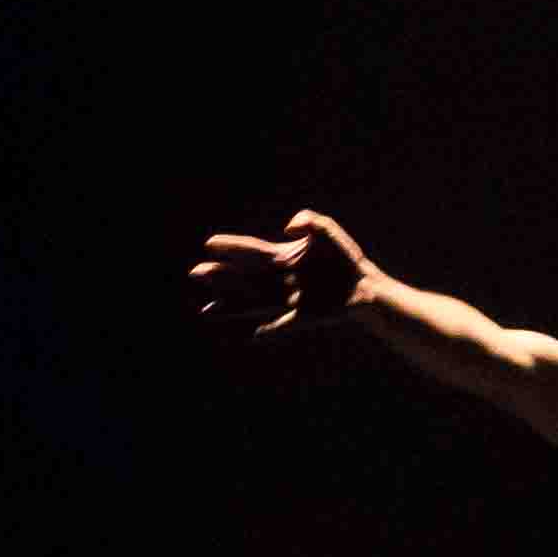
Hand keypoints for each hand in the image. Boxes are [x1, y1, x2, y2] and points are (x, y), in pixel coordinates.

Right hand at [190, 210, 373, 337]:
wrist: (362, 285)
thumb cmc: (342, 258)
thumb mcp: (326, 231)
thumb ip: (310, 221)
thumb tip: (288, 227)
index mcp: (281, 258)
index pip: (251, 252)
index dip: (232, 247)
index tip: (209, 243)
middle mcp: (278, 281)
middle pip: (244, 279)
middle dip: (220, 276)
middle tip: (195, 273)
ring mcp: (288, 300)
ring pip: (253, 303)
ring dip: (232, 306)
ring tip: (206, 310)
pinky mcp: (303, 317)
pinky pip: (284, 325)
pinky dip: (272, 330)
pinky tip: (256, 335)